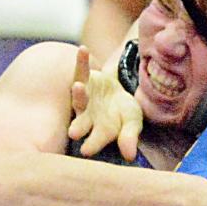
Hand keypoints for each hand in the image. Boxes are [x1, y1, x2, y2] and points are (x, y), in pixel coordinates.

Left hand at [67, 45, 142, 160]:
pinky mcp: (84, 79)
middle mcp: (87, 117)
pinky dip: (82, 61)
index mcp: (100, 132)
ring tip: (79, 87)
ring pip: (79, 97)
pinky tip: (83, 49)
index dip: (92, 145)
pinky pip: (81, 70)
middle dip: (78, 126)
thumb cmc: (123, 113)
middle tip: (73, 132)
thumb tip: (129, 155)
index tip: (87, 150)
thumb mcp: (133, 123)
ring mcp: (83, 98)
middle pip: (82, 122)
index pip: (95, 140)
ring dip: (78, 93)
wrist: (116, 92)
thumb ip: (129, 137)